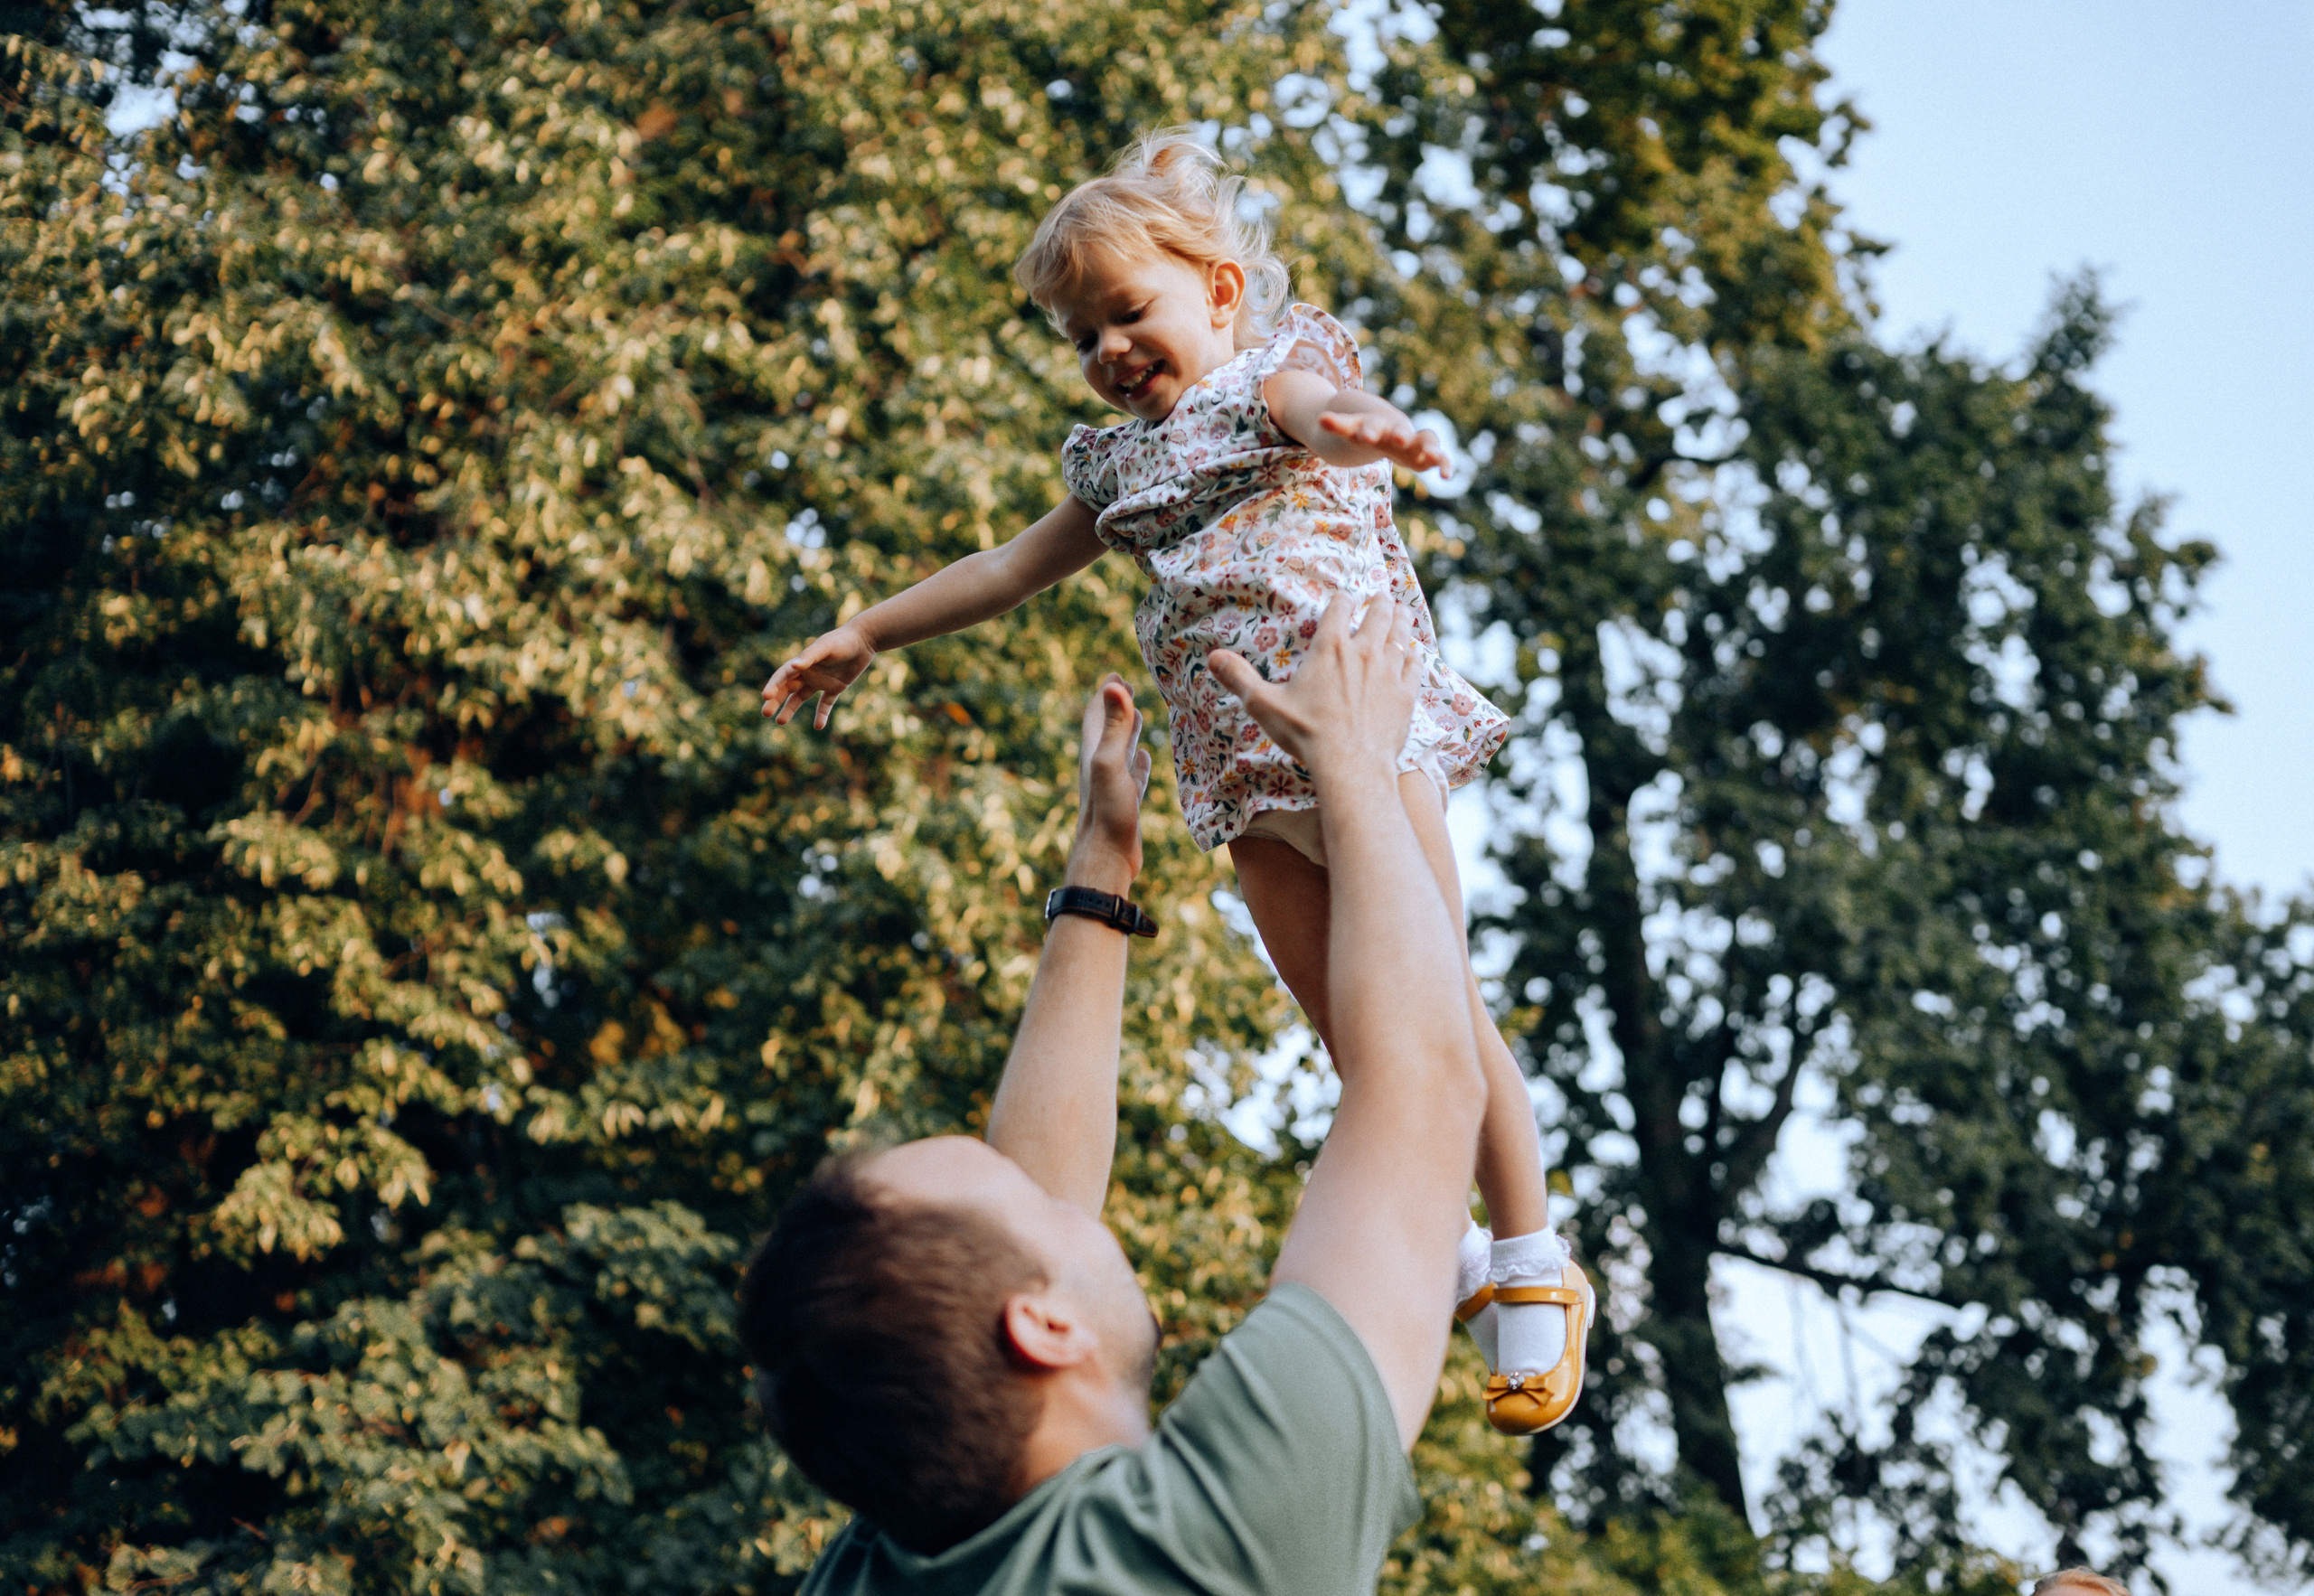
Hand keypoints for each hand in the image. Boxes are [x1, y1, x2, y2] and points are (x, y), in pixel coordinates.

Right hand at [762, 623, 874, 728]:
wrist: (864, 640)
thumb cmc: (842, 640)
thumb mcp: (826, 647)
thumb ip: (810, 656)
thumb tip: (794, 667)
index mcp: (803, 663)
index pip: (783, 676)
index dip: (774, 685)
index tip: (766, 697)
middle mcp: (809, 673)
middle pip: (787, 689)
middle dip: (776, 700)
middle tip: (766, 713)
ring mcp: (821, 681)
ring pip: (801, 697)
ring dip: (790, 709)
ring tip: (780, 722)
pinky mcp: (835, 687)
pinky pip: (826, 703)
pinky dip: (822, 714)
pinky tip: (819, 726)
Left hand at [1069, 674, 1151, 893]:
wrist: (1107, 859)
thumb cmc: (1107, 813)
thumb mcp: (1110, 763)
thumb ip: (1114, 725)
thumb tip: (1113, 684)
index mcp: (1093, 752)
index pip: (1097, 713)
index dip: (1106, 693)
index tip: (1117, 673)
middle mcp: (1100, 765)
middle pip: (1107, 727)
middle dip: (1116, 705)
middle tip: (1128, 685)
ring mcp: (1113, 785)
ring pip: (1120, 749)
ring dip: (1127, 730)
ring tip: (1139, 713)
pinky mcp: (1125, 802)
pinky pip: (1132, 774)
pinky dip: (1137, 761)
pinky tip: (1143, 756)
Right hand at [1206, 595, 1418, 782]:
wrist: (1351, 765)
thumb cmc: (1305, 734)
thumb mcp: (1264, 705)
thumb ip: (1239, 678)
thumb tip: (1211, 657)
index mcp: (1331, 647)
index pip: (1340, 607)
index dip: (1343, 599)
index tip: (1345, 597)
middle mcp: (1364, 651)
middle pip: (1378, 614)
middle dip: (1379, 602)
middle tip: (1382, 596)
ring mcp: (1389, 671)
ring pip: (1400, 634)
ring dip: (1401, 620)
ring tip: (1401, 611)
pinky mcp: (1406, 694)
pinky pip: (1415, 665)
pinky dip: (1414, 655)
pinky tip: (1414, 654)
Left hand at [1318, 411, 1446, 474]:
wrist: (1384, 427)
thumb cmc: (1365, 428)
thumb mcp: (1350, 427)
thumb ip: (1338, 424)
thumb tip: (1320, 418)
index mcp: (1376, 424)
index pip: (1372, 426)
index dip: (1369, 431)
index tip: (1365, 437)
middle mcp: (1396, 430)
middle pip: (1399, 430)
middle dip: (1400, 434)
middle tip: (1400, 438)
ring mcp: (1413, 441)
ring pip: (1424, 441)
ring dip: (1430, 448)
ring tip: (1438, 460)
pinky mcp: (1424, 454)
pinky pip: (1438, 457)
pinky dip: (1445, 463)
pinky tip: (1449, 476)